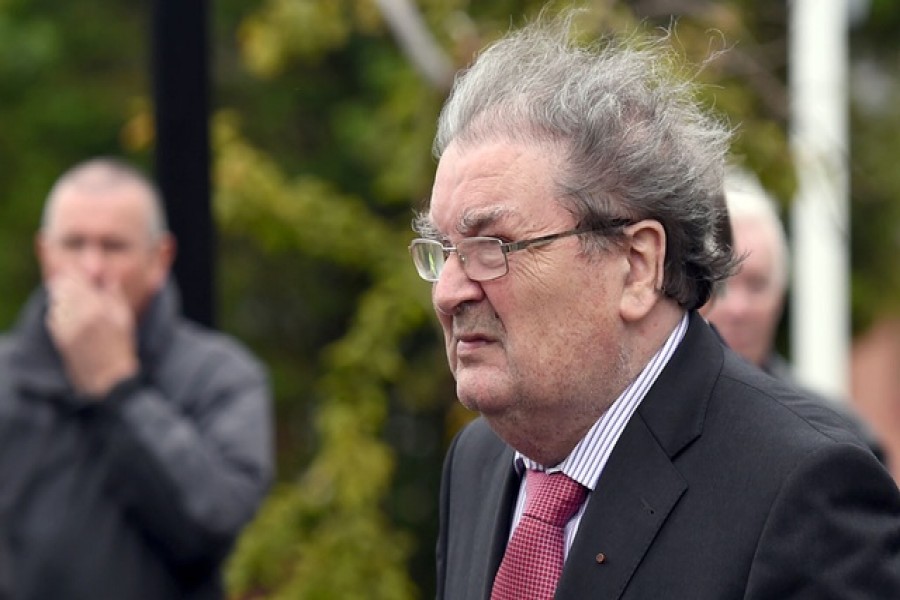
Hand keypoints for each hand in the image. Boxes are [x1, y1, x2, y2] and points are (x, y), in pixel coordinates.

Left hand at [46, 273, 139, 396]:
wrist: (109, 380)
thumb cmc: (121, 349)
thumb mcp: (124, 318)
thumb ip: (113, 294)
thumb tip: (107, 276)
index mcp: (97, 308)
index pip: (78, 278)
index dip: (80, 272)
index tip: (87, 273)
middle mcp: (78, 316)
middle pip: (63, 286)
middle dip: (71, 282)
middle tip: (81, 284)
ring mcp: (66, 327)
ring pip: (56, 300)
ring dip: (64, 295)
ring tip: (77, 300)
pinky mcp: (58, 337)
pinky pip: (53, 315)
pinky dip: (60, 310)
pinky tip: (71, 315)